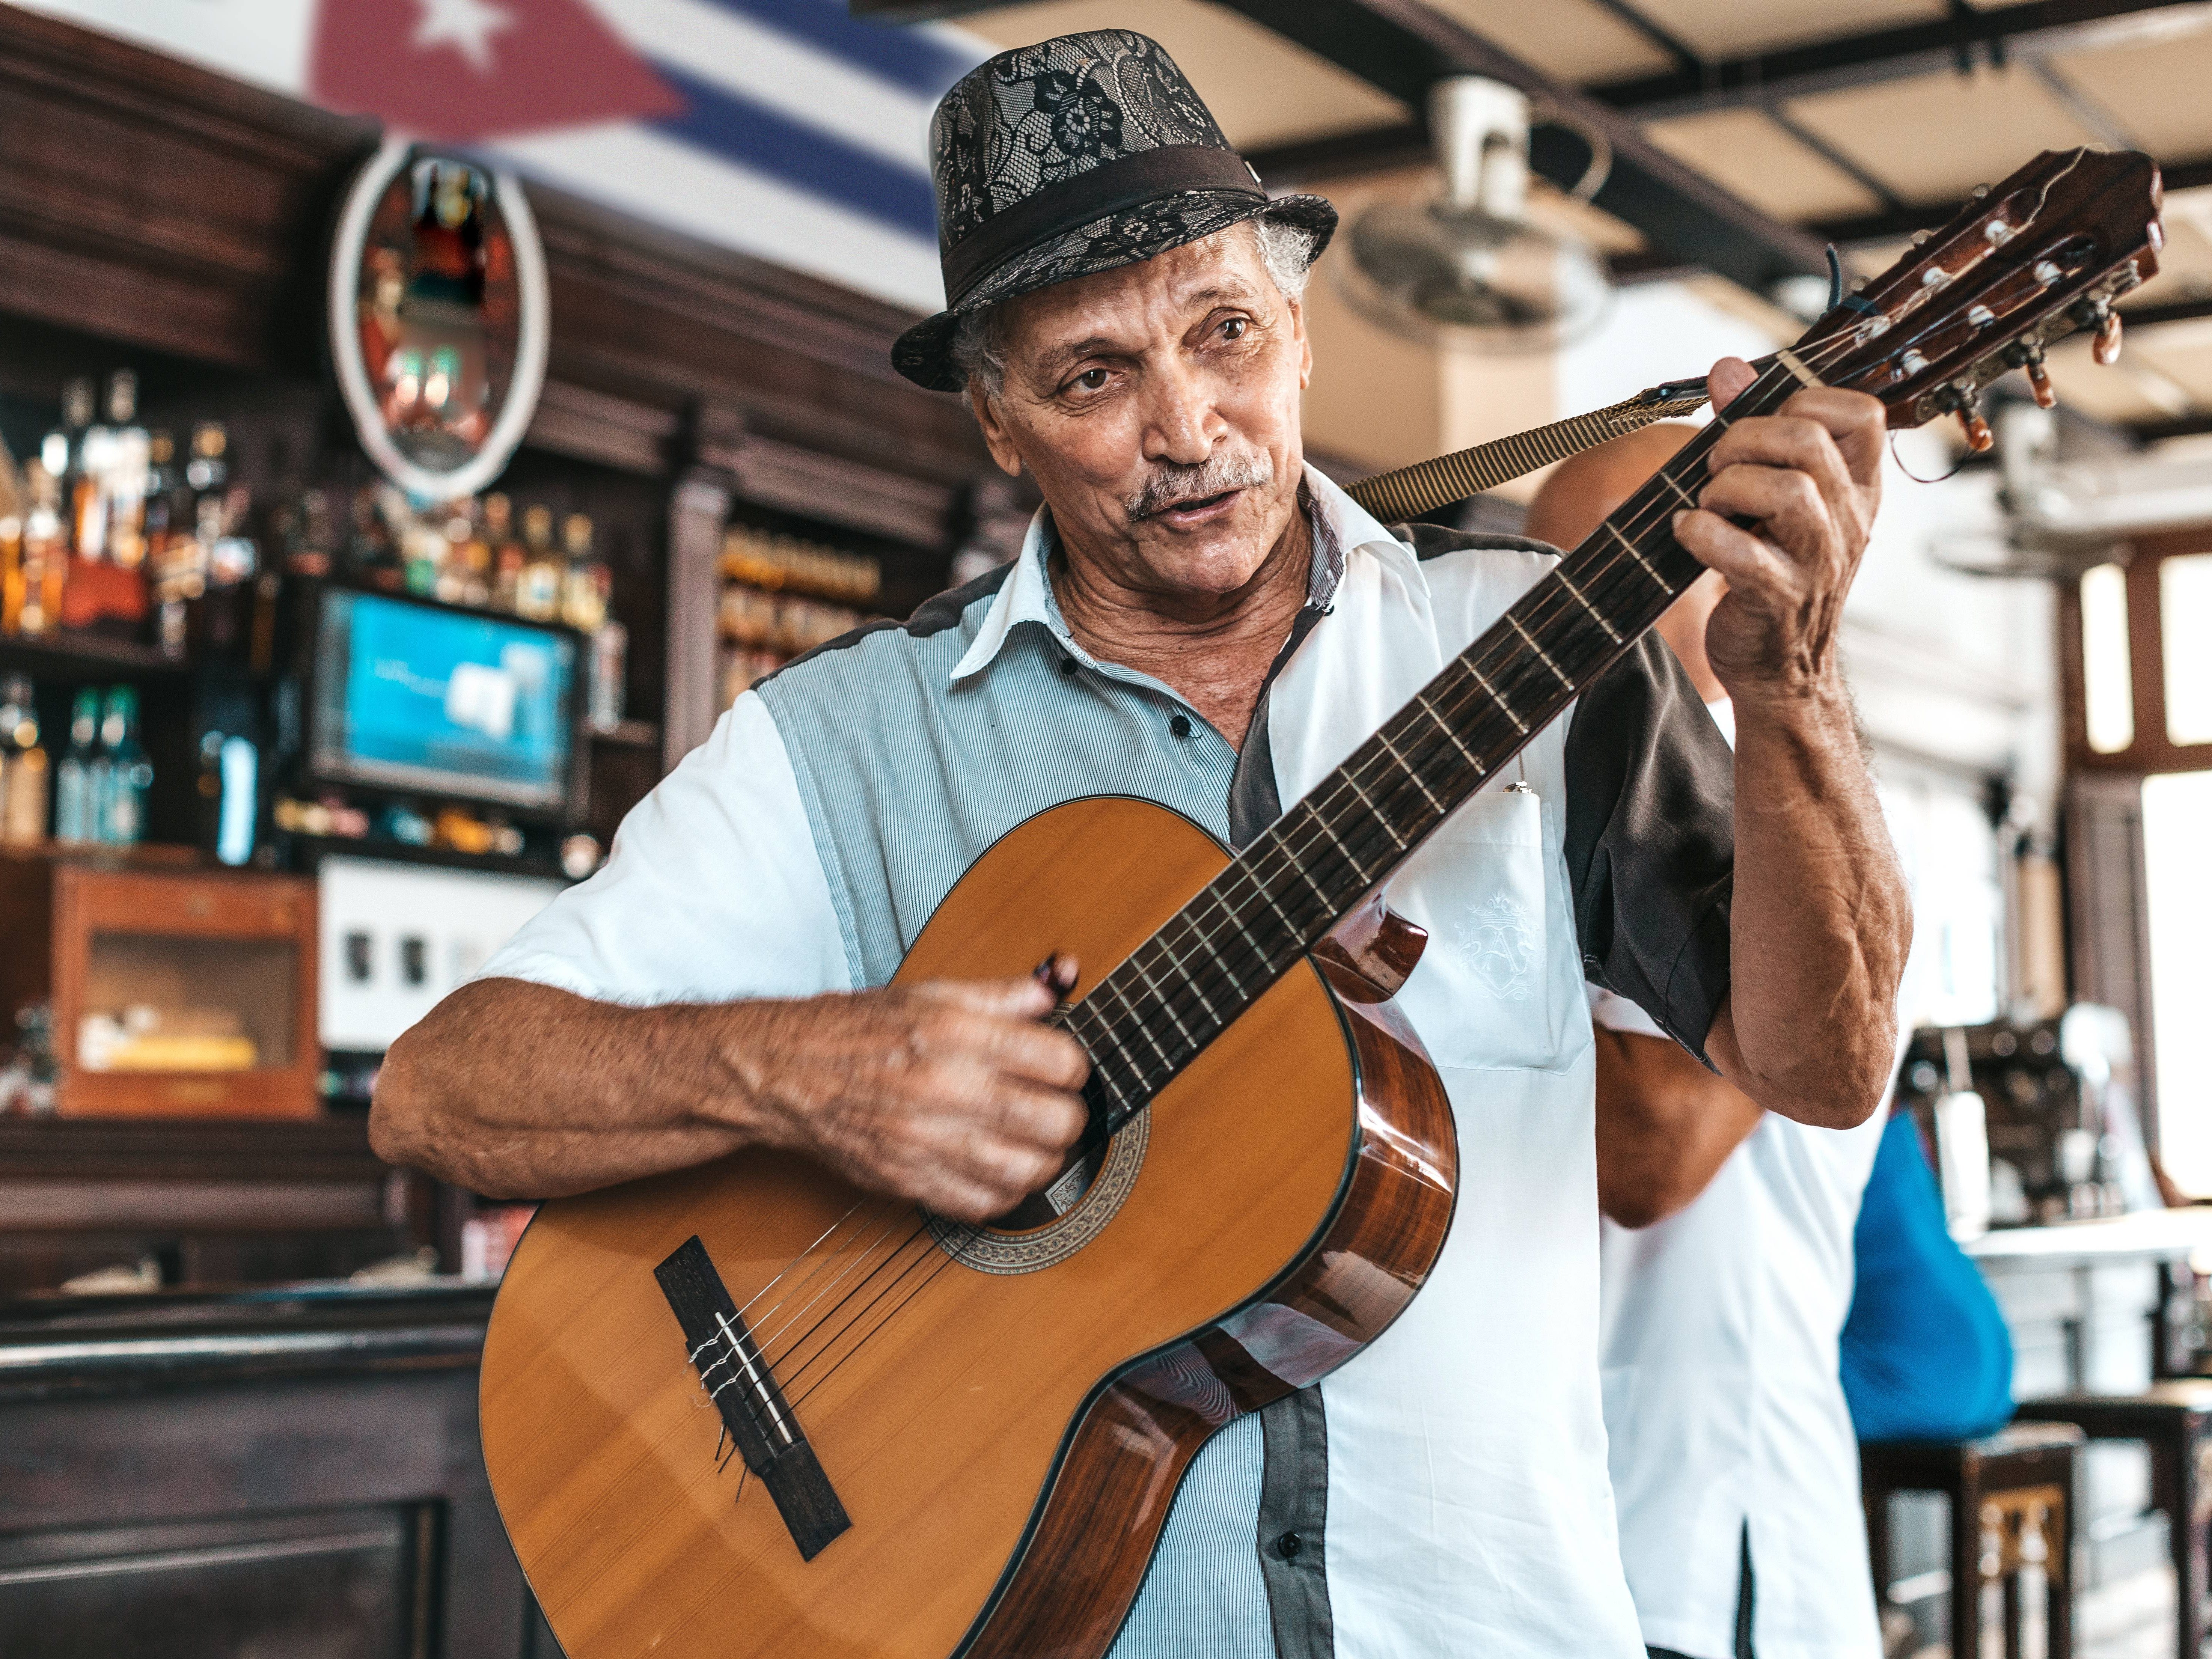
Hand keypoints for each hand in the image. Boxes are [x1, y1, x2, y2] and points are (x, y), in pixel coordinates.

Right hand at [721, 969, 1089, 1223]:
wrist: (790, 1072)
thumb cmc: (859, 1030)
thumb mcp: (933, 993)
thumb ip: (1002, 994)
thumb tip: (1058, 984)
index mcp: (958, 1033)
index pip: (1061, 1062)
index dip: (1073, 1067)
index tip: (1063, 1069)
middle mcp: (947, 1088)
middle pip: (1055, 1122)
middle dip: (1070, 1117)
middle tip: (1059, 1109)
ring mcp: (929, 1140)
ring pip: (1028, 1172)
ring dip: (1045, 1161)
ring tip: (1036, 1145)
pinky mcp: (910, 1180)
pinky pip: (983, 1205)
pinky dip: (1005, 1195)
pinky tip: (1001, 1171)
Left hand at [1675, 356, 1884, 701]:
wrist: (1781, 667)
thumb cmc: (1774, 571)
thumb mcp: (1774, 497)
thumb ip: (1755, 428)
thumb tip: (1728, 366)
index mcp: (1856, 488)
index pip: (1861, 413)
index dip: (1806, 400)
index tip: (1766, 424)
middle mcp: (1848, 519)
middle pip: (1808, 441)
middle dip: (1744, 439)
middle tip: (1716, 468)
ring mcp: (1818, 560)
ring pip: (1787, 490)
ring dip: (1727, 486)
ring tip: (1709, 505)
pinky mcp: (1779, 597)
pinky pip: (1743, 551)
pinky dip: (1701, 534)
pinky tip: (1687, 534)